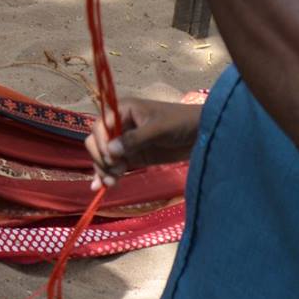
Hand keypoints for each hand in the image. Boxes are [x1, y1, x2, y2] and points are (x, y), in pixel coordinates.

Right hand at [87, 97, 203, 188]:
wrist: (202, 134)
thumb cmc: (181, 122)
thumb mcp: (158, 128)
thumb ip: (134, 139)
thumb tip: (110, 152)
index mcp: (122, 110)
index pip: (100, 127)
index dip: (102, 143)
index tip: (111, 159)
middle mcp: (119, 125)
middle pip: (97, 142)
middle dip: (101, 158)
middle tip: (114, 172)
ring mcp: (125, 142)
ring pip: (103, 156)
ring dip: (103, 170)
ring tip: (112, 184)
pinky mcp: (133, 156)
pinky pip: (114, 166)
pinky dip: (107, 175)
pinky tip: (101, 187)